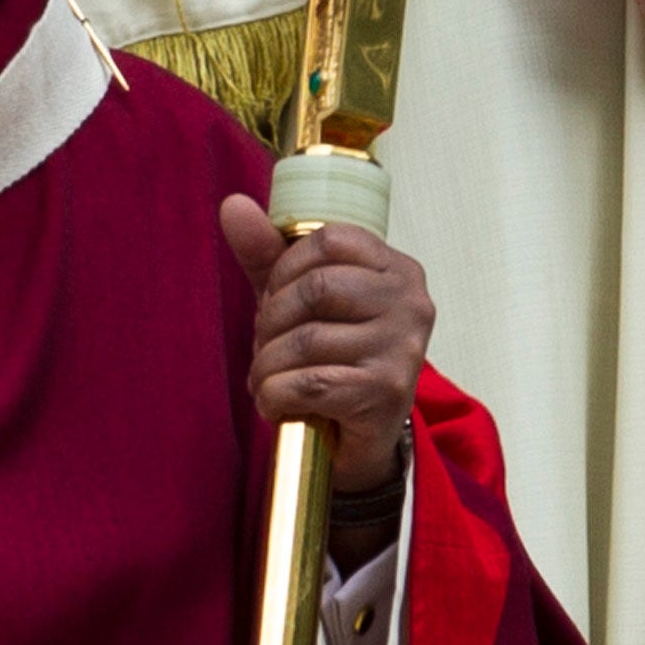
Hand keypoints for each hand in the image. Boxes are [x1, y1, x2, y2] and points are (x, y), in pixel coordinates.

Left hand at [224, 199, 430, 494]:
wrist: (363, 439)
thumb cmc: (334, 358)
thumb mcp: (301, 301)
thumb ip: (269, 254)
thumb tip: (233, 205)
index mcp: (397, 270)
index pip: (330, 240)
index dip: (285, 267)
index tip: (273, 297)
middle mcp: (411, 304)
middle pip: (317, 288)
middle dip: (271, 319)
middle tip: (264, 345)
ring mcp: (403, 350)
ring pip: (307, 340)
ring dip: (267, 365)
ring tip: (265, 379)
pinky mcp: (385, 394)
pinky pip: (309, 384)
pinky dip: (275, 394)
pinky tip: (275, 403)